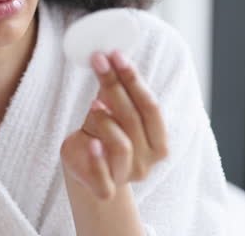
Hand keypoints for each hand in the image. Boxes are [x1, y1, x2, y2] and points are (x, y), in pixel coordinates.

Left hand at [60, 50, 168, 200]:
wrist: (86, 172)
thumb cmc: (103, 137)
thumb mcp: (110, 113)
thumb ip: (113, 93)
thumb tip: (108, 56)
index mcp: (158, 140)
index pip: (150, 106)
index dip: (134, 79)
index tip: (116, 55)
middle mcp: (148, 160)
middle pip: (134, 119)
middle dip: (116, 86)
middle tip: (99, 61)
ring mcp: (128, 175)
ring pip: (122, 144)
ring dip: (107, 120)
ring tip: (93, 103)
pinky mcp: (105, 189)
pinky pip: (103, 176)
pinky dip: (97, 158)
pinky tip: (89, 142)